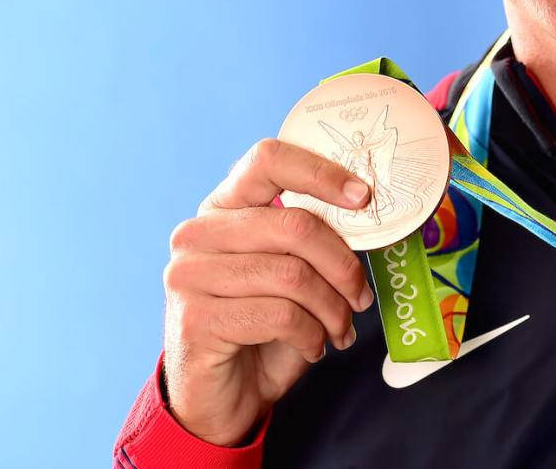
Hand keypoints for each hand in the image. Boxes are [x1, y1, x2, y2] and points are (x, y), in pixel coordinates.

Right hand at [161, 138, 375, 445]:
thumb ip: (310, 237)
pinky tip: (313, 346)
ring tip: (341, 328)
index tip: (362, 197)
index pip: (268, 160)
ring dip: (332, 308)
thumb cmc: (263, 326)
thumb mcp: (289, 270)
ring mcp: (189, 275)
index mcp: (224, 206)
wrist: (221, 397)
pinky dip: (311, 335)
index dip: (321, 173)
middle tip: (361, 296)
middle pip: (295, 224)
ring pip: (293, 275)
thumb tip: (366, 211)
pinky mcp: (195, 320)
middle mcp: (198, 233)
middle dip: (343, 265)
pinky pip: (280, 315)